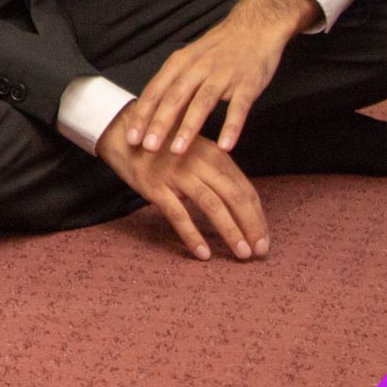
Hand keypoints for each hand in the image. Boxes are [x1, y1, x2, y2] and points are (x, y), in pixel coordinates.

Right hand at [97, 110, 269, 261]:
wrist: (123, 132)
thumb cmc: (163, 146)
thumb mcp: (197, 152)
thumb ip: (217, 172)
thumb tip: (240, 203)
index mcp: (214, 155)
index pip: (246, 189)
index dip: (258, 217)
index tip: (264, 238)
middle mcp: (200, 163)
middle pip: (235, 198)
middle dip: (252, 227)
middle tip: (260, 251)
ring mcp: (177, 174)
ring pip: (213, 206)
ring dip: (231, 232)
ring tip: (242, 254)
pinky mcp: (155, 186)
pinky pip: (179, 214)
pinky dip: (193, 235)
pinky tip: (203, 254)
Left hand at [121, 0, 317, 156]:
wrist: (254, 27)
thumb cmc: (218, 49)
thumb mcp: (189, 58)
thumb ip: (172, 83)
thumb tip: (150, 111)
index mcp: (180, 63)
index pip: (155, 91)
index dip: (142, 114)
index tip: (131, 137)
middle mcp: (198, 68)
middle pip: (174, 98)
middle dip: (159, 124)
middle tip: (147, 147)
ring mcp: (223, 76)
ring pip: (202, 103)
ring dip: (188, 128)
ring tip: (177, 151)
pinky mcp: (247, 84)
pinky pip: (238, 108)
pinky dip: (231, 127)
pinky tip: (225, 146)